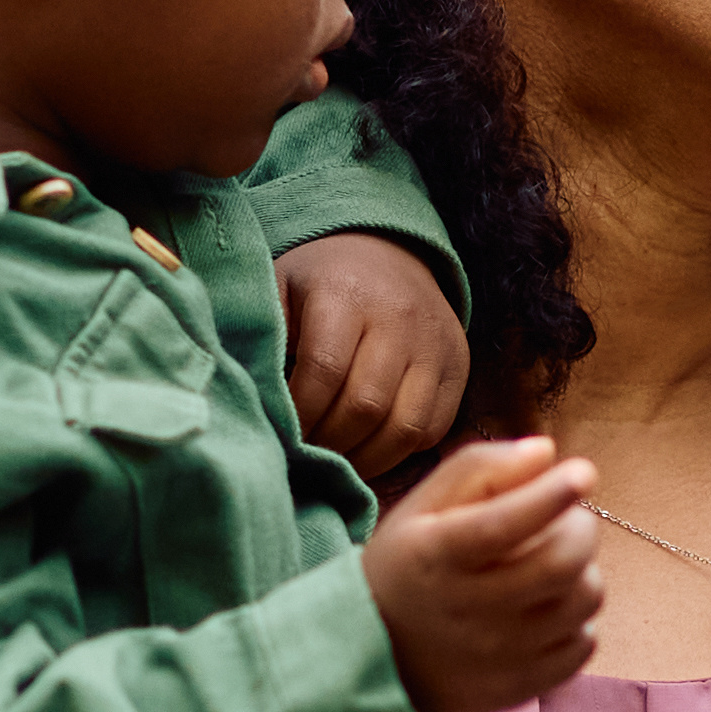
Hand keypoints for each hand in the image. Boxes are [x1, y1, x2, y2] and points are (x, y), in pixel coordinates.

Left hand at [278, 235, 470, 475]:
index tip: (284, 433)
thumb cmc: (317, 281)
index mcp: (345, 292)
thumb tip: (252, 404)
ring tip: (338, 462)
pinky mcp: (458, 364)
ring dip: (366, 459)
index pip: (324, 371)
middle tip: (309, 455)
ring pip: (405, 426)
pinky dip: (399, 451)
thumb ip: (262, 338)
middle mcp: (399, 316)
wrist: (384, 249)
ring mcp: (435, 342)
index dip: (301, 415)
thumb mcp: (277, 288)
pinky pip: (432, 428)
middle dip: (331, 443)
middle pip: (366, 406)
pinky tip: (369, 447)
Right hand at [364, 435, 599, 711]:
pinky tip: (548, 607)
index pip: (504, 524)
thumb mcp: (422, 508)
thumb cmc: (408, 565)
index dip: (551, 495)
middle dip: (580, 527)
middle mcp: (467, 610)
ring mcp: (497, 656)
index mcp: (436, 556)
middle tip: (568, 519)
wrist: (371, 657)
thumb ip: (479, 469)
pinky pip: (582, 644)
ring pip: (583, 601)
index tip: (582, 472)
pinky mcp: (519, 687)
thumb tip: (546, 452)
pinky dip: (578, 619)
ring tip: (553, 564)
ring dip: (583, 571)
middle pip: (561, 563)